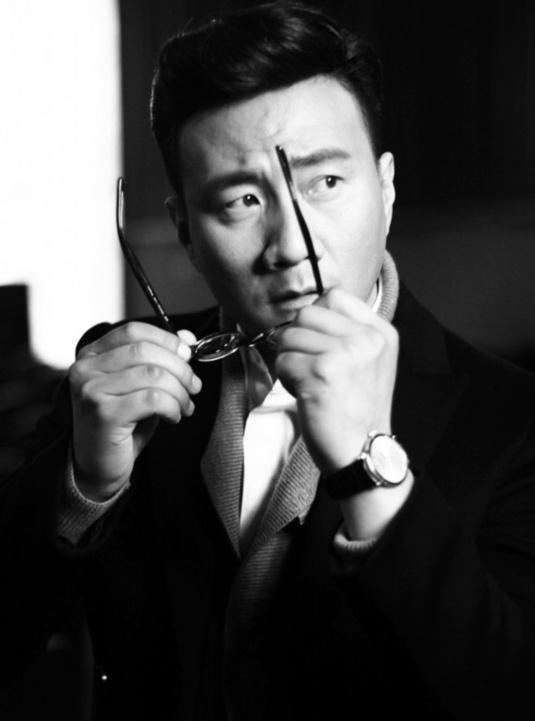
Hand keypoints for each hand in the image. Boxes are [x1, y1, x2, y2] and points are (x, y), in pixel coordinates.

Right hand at [68, 322, 201, 499]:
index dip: (166, 339)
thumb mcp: (141, 386)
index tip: (187, 354)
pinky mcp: (103, 413)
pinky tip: (173, 416)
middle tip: (193, 385)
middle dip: (179, 367)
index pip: (133, 331)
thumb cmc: (120, 425)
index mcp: (92, 355)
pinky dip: (172, 407)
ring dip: (179, 391)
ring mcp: (91, 390)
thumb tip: (186, 338)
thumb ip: (160, 359)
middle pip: (145, 350)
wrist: (98, 465)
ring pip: (153, 375)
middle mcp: (86, 368)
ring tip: (185, 405)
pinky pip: (153, 399)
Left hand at [275, 287, 398, 472]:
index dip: (315, 318)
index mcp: (381, 332)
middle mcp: (367, 339)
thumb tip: (302, 316)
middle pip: (306, 314)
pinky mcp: (321, 373)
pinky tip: (305, 394)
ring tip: (309, 382)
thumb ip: (346, 333)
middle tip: (309, 367)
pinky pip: (283, 361)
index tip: (317, 344)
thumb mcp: (369, 362)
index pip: (334, 296)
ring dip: (290, 360)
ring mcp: (345, 354)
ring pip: (290, 336)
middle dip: (297, 340)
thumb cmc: (358, 410)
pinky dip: (286, 379)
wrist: (363, 451)